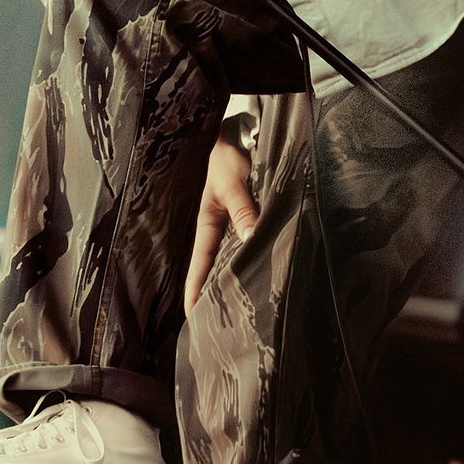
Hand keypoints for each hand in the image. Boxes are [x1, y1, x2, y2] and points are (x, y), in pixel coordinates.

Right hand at [184, 137, 258, 314]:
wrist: (237, 134)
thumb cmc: (226, 157)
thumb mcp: (231, 184)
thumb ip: (243, 210)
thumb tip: (253, 240)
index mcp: (208, 225)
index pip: (199, 266)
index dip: (195, 291)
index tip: (192, 319)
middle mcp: (222, 231)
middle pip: (218, 270)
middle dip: (219, 296)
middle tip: (225, 328)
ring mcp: (237, 227)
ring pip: (239, 261)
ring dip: (242, 281)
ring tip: (249, 313)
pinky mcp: (253, 221)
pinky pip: (256, 247)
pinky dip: (260, 262)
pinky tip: (271, 277)